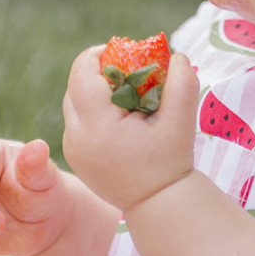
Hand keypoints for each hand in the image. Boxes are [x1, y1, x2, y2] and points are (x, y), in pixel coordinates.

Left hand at [62, 48, 198, 212]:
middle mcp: (76, 137)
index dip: (99, 54)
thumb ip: (182, 81)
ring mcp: (72, 148)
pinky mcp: (75, 156)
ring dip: (95, 91)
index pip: (81, 72)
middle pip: (75, 85)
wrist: (158, 203)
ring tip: (127, 95)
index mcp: (97, 125)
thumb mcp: (181, 119)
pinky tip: (121, 116)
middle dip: (99, 72)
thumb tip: (175, 55)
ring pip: (74, 102)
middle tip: (129, 72)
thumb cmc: (171, 160)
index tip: (123, 52)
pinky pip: (77, 121)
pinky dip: (94, 111)